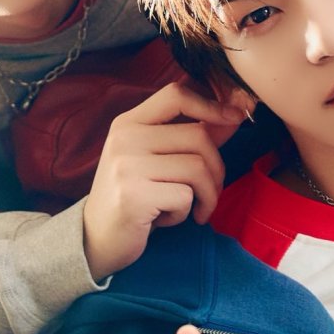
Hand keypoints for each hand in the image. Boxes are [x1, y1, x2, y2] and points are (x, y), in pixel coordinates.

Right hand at [82, 81, 249, 281]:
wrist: (96, 238)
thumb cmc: (135, 197)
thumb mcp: (158, 160)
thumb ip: (194, 136)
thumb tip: (238, 112)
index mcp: (128, 123)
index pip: (176, 95)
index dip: (212, 104)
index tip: (236, 117)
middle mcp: (125, 138)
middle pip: (199, 136)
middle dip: (217, 169)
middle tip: (209, 194)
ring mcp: (126, 166)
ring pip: (198, 168)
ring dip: (207, 195)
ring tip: (193, 209)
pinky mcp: (133, 196)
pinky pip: (185, 197)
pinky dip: (186, 213)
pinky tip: (166, 219)